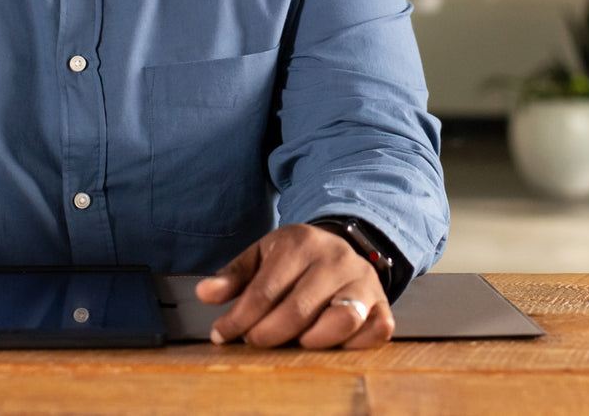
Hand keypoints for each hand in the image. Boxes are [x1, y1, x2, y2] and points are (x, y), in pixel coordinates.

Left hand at [195, 222, 393, 348]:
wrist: (342, 244)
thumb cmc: (295, 257)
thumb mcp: (261, 255)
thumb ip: (233, 276)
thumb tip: (206, 294)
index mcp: (301, 243)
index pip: (266, 289)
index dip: (240, 318)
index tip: (222, 334)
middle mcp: (336, 260)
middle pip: (300, 308)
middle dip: (269, 333)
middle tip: (254, 340)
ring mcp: (364, 282)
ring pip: (343, 319)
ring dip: (312, 340)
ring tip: (293, 342)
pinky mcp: (383, 303)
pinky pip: (376, 330)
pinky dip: (352, 344)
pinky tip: (329, 344)